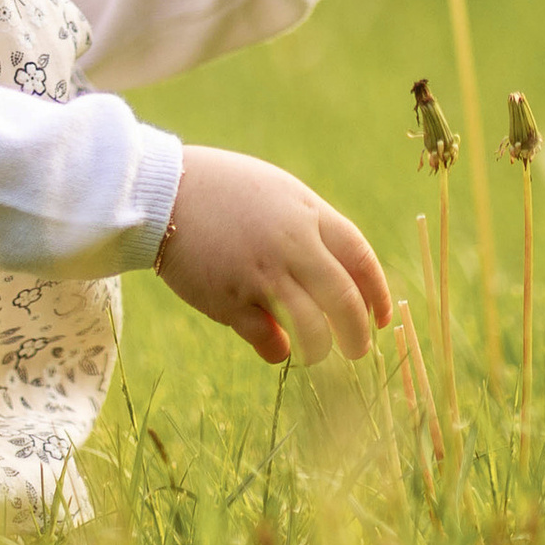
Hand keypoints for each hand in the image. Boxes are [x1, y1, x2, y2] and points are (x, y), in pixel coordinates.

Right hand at [156, 148, 389, 364]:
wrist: (161, 192)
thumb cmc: (222, 190)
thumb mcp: (277, 193)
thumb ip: (310, 228)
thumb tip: (338, 275)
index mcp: (309, 214)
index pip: (360, 259)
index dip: (378, 295)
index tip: (382, 319)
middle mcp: (292, 245)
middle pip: (345, 301)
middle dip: (358, 333)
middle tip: (359, 350)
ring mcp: (261, 273)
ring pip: (312, 328)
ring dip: (321, 349)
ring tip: (318, 354)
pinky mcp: (230, 299)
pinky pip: (268, 340)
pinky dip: (278, 349)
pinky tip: (277, 347)